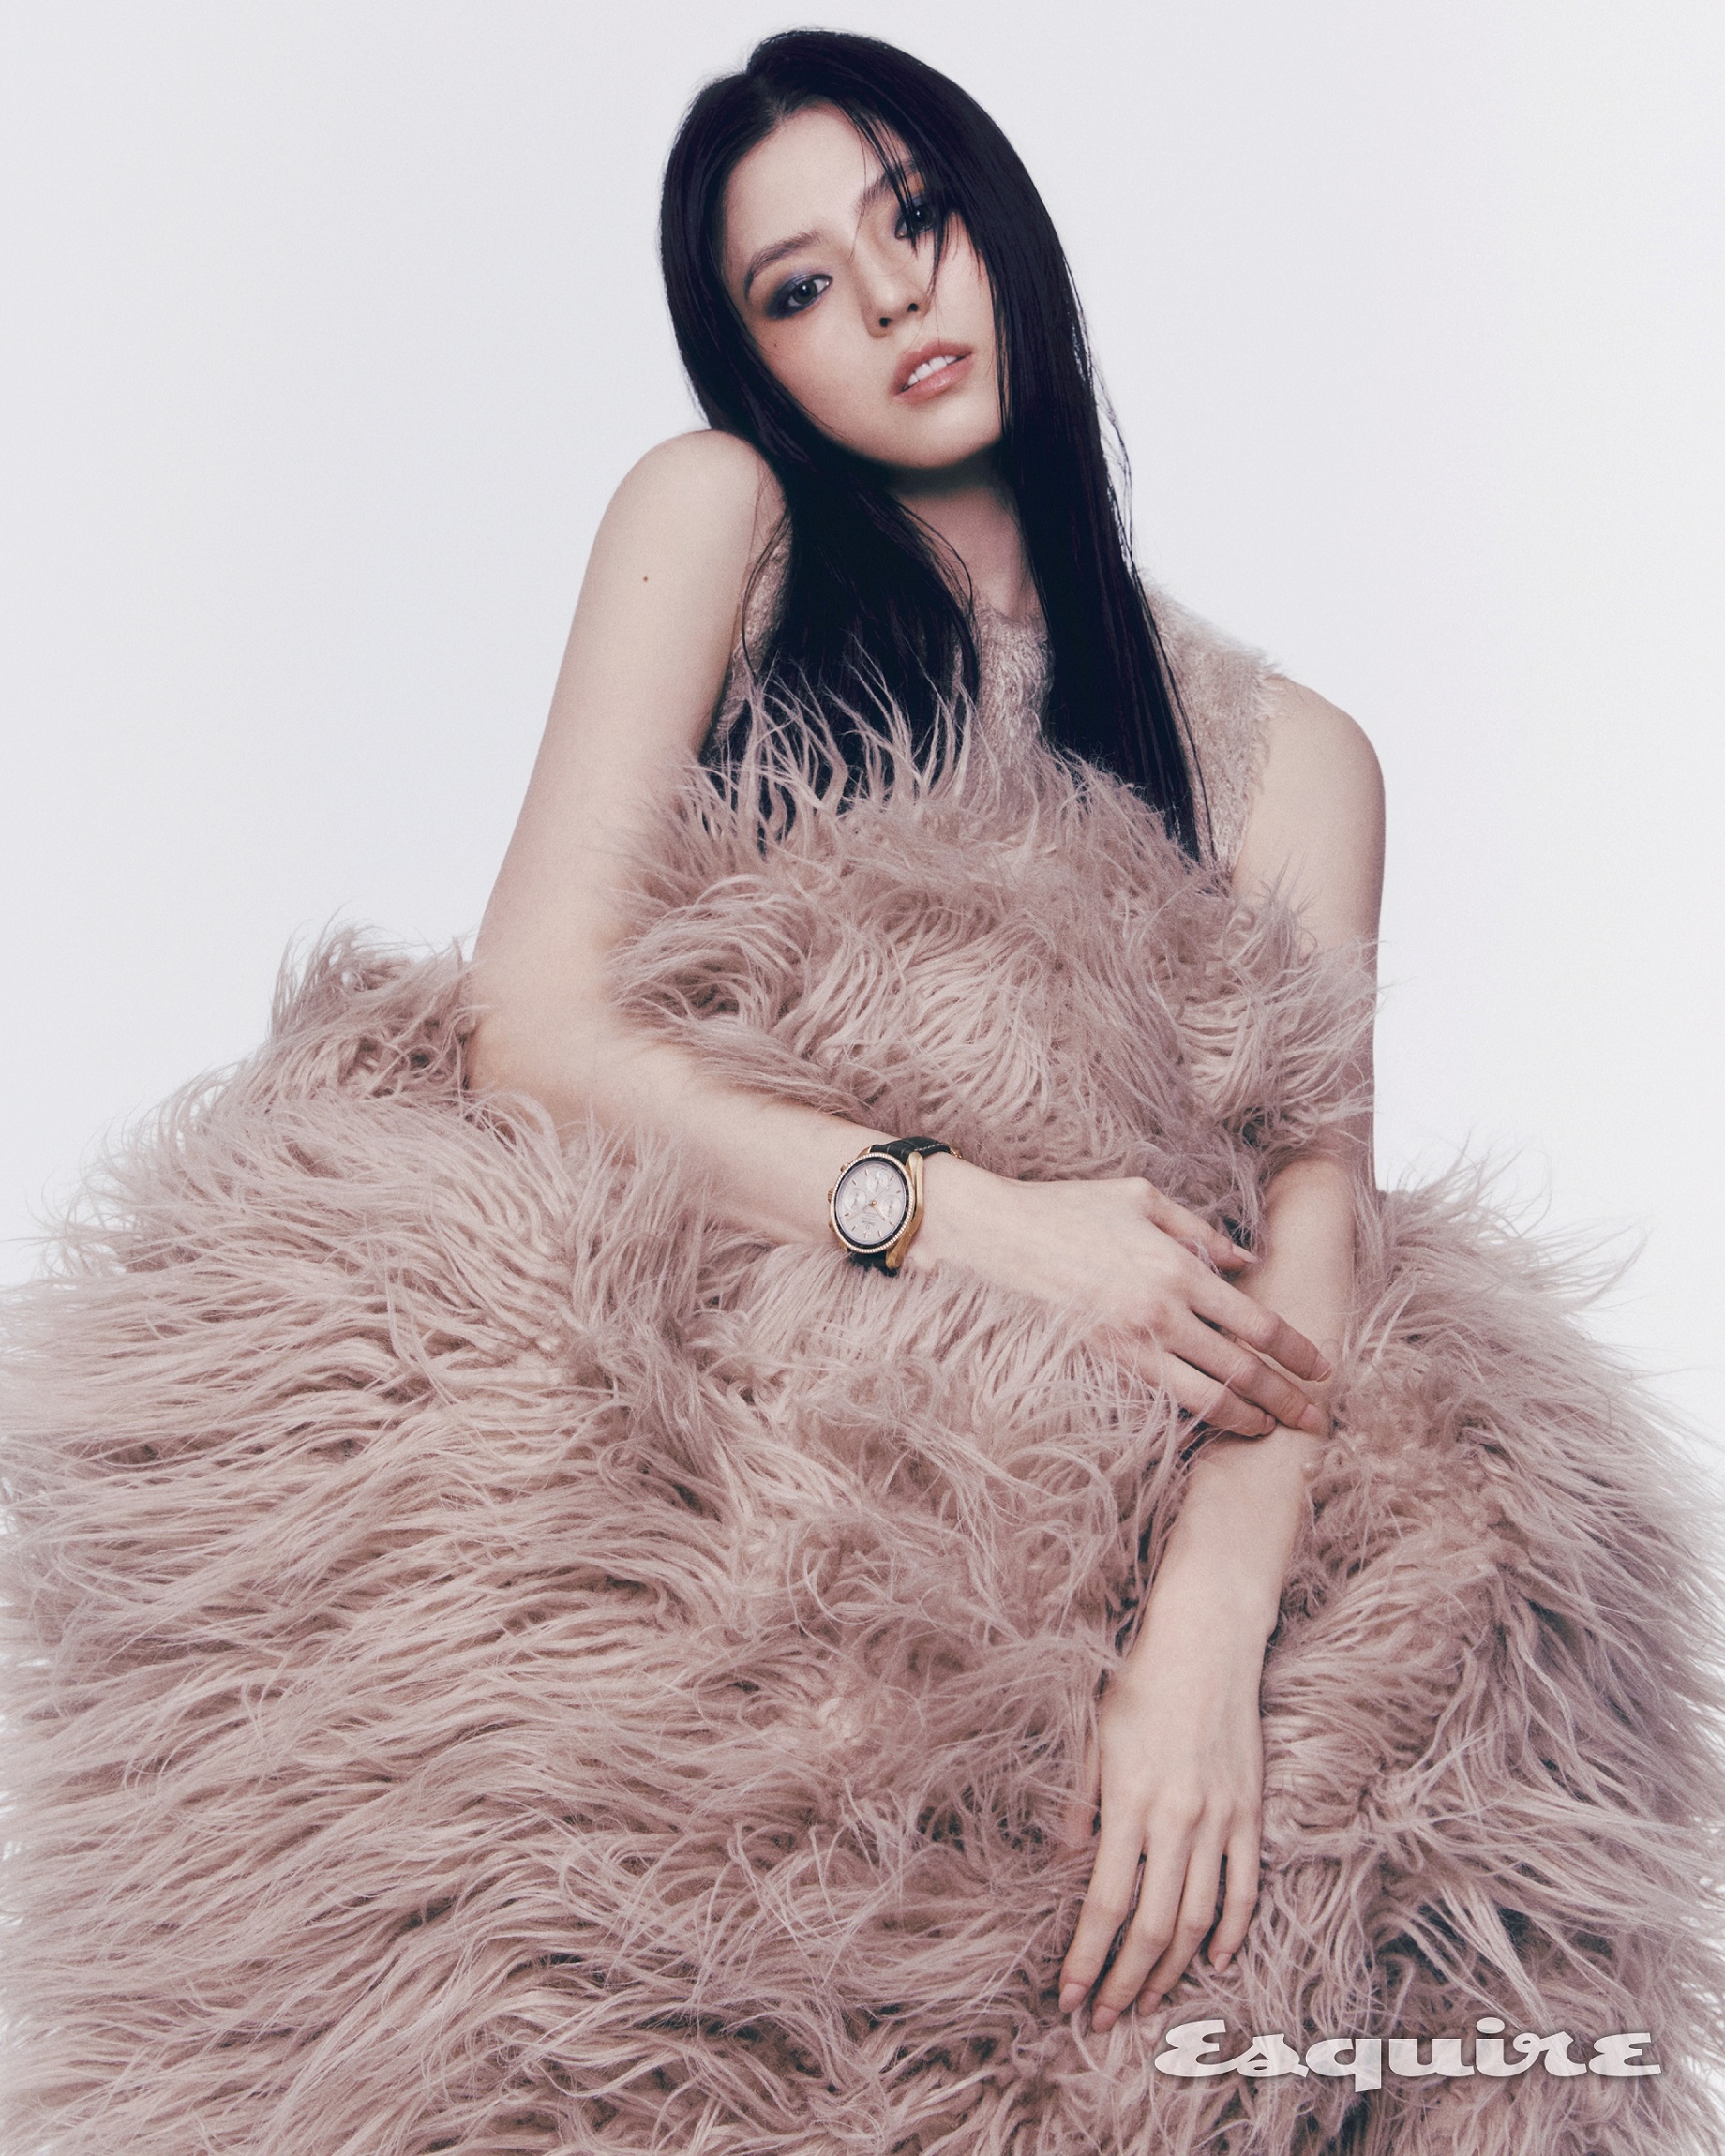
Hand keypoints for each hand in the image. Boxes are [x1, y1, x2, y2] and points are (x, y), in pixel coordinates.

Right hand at [910, 1162, 1328, 1438]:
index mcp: (1179, 1266)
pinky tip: (1216, 1421)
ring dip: (1248, 1419)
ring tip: (1273, 1431)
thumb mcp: (1141, 1199)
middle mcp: (1164, 1311)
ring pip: (1208, 1396)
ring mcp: (1133, 1343)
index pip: (1256, 1320)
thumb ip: (1199, 1231)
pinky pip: (1163, 1397)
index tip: (1322, 1368)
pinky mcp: (1105, 1362)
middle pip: (1243, 1369)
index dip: (1296, 1350)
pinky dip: (1197, 1414)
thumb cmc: (1067, 1208)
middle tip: (1315, 1420)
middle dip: (1286, 1398)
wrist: (995, 1237)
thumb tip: (1246, 1262)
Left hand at [1056, 1566, 1266, 2030]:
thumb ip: (1080, 1804)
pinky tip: (1209, 1960)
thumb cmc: (1139, 1683)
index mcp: (1128, 1800)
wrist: (1207, 1640)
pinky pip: (1243, 1886)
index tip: (1068, 1997)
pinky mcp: (1251, 1810)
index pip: (1104, 1902)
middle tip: (1102, 2021)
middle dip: (1124, 1982)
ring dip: (1170, 1970)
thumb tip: (1066, 1864)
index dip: (1087, 1958)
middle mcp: (1176, 1817)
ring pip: (1197, 1919)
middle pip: (1150, 1925)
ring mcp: (1219, 1817)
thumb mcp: (1093, 1736)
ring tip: (1146, 2002)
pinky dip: (1230, 1931)